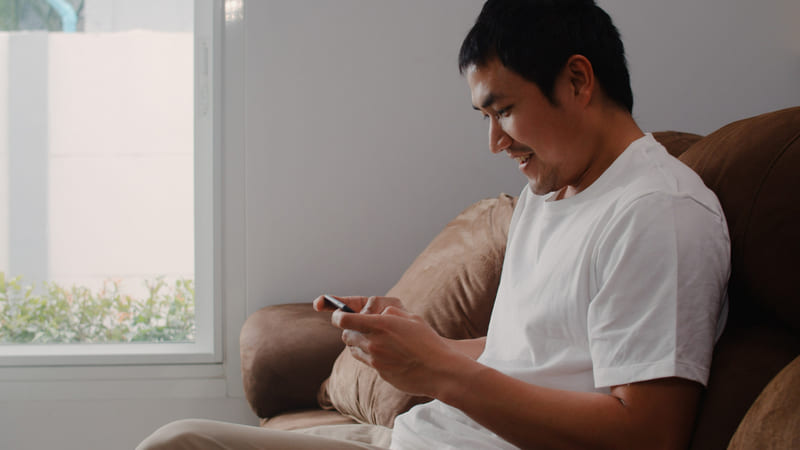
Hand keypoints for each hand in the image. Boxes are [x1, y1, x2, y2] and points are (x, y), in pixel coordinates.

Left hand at [315, 295, 475, 397]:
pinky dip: (371, 356)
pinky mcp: (380, 373)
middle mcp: (373, 343)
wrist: (439, 370)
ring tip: (373, 340)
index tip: (339, 314)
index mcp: (380, 325)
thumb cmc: (428, 341)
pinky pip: (367, 362)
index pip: (344, 320)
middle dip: (350, 329)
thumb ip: (392, 313)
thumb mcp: (412, 318)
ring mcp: (375, 361)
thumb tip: (380, 313)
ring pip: (353, 350)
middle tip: (360, 326)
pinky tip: (386, 354)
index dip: (338, 315)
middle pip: (346, 335)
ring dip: (358, 343)